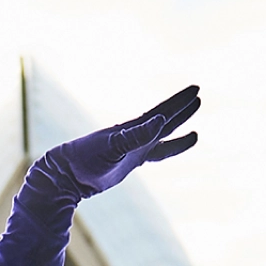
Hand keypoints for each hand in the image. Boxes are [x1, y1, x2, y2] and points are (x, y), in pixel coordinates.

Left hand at [53, 86, 201, 196]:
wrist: (67, 175)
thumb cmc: (86, 159)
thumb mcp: (113, 146)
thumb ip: (137, 135)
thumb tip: (162, 121)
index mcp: (132, 129)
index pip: (162, 112)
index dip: (179, 102)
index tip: (196, 90)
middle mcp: (135, 136)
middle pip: (164, 121)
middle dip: (182, 110)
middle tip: (197, 96)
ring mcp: (132, 149)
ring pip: (161, 138)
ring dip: (177, 133)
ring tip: (195, 133)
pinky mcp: (128, 163)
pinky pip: (153, 154)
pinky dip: (165, 151)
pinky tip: (168, 149)